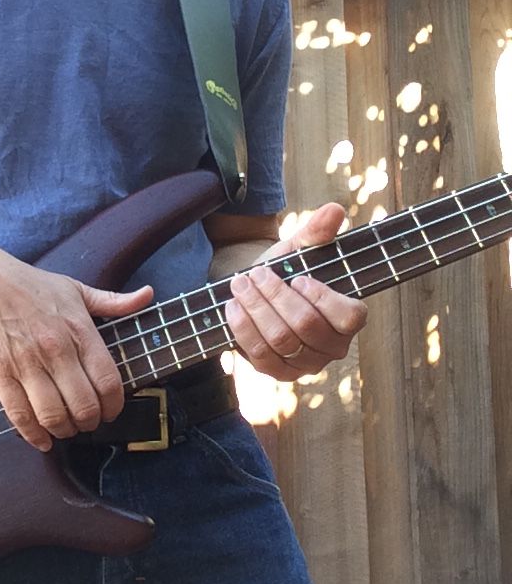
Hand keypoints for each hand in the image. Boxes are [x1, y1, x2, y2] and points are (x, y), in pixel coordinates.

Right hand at [0, 245, 152, 450]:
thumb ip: (114, 300)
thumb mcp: (77, 289)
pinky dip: (33, 434)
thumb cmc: (33, 287)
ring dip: (64, 430)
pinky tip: (42, 439)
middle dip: (90, 422)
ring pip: (53, 414)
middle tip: (88, 422)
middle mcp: (55, 348)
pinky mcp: (0, 373)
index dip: (114, 405)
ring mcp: (26, 363)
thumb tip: (147, 295)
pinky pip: (19, 414)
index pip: (108, 380)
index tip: (111, 411)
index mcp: (79, 330)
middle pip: (83, 404)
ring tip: (66, 428)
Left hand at [225, 203, 366, 381]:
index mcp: (347, 318)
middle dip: (276, 296)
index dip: (323, 299)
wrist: (255, 293)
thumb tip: (334, 210)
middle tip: (256, 274)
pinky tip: (233, 306)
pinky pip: (260, 355)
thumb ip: (316, 234)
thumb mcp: (297, 251)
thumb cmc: (284, 272)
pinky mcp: (278, 373)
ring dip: (256, 308)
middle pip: (306, 326)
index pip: (350, 317)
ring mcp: (305, 365)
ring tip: (240, 284)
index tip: (298, 278)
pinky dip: (244, 328)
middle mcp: (332, 347)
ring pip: (281, 340)